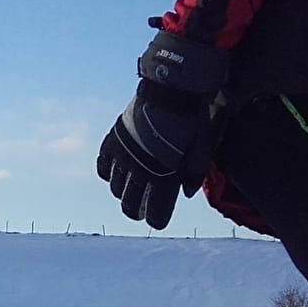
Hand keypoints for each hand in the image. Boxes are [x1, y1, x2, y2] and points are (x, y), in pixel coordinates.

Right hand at [96, 30, 226, 229]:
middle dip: (137, 211)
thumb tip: (186, 193)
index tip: (159, 219)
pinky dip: (110, 174)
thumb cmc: (192, 118)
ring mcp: (123, 156)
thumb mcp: (203, 146)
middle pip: (131, 206)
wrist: (172, 87)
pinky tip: (118, 172)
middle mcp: (140, 171)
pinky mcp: (113, 142)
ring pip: (117, 189)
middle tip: (143, 210)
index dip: (158, 219)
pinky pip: (104, 168)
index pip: (155, 212)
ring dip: (125, 193)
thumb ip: (195, 173)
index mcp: (164, 175)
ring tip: (133, 188)